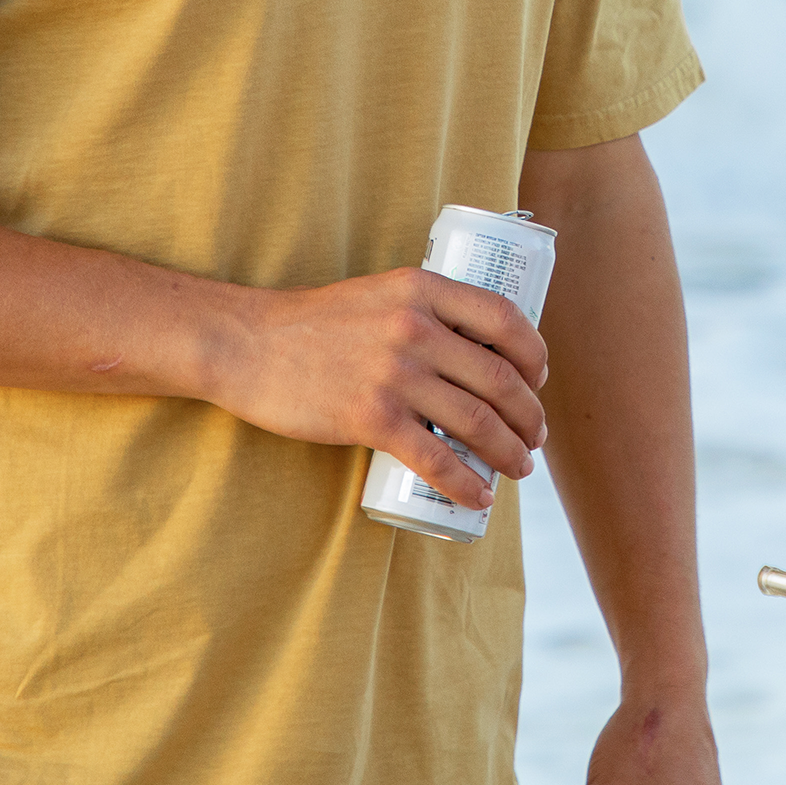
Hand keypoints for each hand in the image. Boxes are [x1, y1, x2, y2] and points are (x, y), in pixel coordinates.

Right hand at [203, 268, 547, 509]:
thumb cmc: (312, 324)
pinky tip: (480, 495)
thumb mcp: (379, 295)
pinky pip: (436, 460)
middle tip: (535, 436)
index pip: (505, 320)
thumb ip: (423, 312)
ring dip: (510, 452)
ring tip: (519, 467)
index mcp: (421, 289)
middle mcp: (414, 327)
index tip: (539, 380)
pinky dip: (467, 483)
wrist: (246, 344)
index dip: (535, 355)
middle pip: (499, 379)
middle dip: (529, 415)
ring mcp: (394, 374)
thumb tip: (476, 354)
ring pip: (477, 422)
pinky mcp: (370, 418)